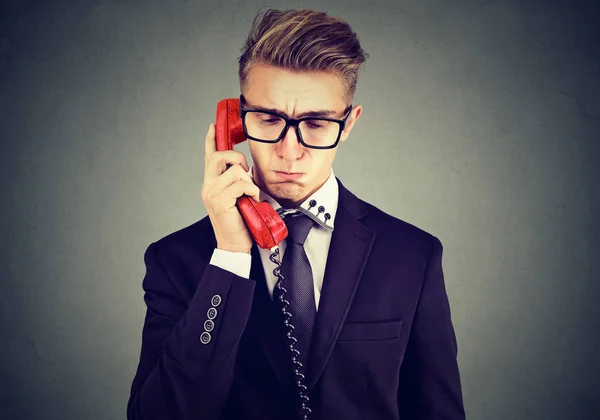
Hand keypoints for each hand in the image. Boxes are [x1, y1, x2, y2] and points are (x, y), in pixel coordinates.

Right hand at [201, 123, 259, 253]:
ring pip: (235, 170)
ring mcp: (212, 193)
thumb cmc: (240, 222)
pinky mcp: (220, 201)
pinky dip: (251, 190)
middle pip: (218, 156)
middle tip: (246, 171)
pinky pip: (241, 184)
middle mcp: (208, 186)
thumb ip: (237, 182)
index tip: (212, 126)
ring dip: (249, 181)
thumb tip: (246, 168)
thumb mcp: (238, 197)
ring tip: (250, 194)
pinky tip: (251, 200)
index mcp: (211, 183)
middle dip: (237, 158)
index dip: (211, 139)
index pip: (208, 156)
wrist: (235, 245)